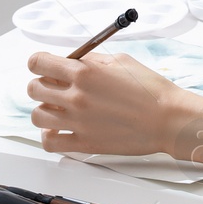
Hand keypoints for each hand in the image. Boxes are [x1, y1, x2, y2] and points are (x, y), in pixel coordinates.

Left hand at [26, 51, 187, 155]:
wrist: (168, 119)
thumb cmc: (151, 90)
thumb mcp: (121, 61)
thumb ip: (92, 60)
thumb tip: (73, 60)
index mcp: (84, 73)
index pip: (38, 63)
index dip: (39, 63)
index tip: (44, 66)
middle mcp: (76, 96)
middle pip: (34, 88)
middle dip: (42, 85)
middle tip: (55, 87)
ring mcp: (77, 122)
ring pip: (37, 115)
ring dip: (45, 110)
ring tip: (58, 109)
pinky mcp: (84, 143)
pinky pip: (49, 142)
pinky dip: (49, 136)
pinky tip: (59, 130)